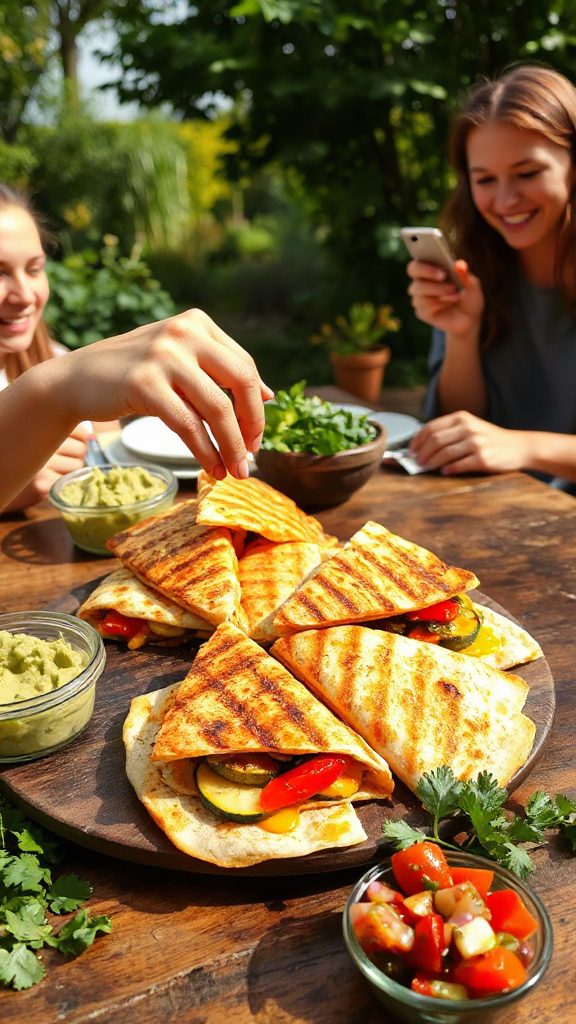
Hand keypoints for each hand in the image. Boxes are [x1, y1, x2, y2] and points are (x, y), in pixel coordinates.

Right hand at [5, 425, 87, 510]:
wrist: (1, 479)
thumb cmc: (23, 457)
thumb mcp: (37, 437)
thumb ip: (61, 432)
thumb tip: (91, 437)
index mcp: (39, 428)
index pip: (79, 431)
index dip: (81, 439)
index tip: (73, 443)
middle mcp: (39, 445)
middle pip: (81, 449)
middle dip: (76, 456)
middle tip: (60, 459)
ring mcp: (41, 467)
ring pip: (77, 466)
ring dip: (70, 470)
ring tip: (53, 470)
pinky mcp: (42, 486)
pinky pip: (69, 482)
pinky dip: (63, 483)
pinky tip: (48, 481)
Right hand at [65, 309, 273, 479]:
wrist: (77, 378)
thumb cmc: (134, 373)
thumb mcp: (180, 361)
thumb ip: (220, 371)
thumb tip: (269, 395)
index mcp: (197, 323)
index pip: (244, 366)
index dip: (257, 406)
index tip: (256, 436)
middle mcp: (183, 333)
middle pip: (240, 382)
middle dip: (252, 425)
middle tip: (251, 456)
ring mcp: (163, 356)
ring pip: (216, 408)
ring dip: (231, 447)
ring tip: (235, 472)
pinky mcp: (144, 384)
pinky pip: (189, 425)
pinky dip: (205, 452)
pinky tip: (211, 468)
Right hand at [407, 259, 484, 337]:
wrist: (469, 320)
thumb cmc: (468, 297)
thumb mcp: (472, 285)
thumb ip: (464, 275)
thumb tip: (458, 264)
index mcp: (430, 269)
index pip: (417, 263)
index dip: (424, 263)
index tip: (437, 265)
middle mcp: (421, 282)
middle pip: (413, 271)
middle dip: (429, 273)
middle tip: (444, 276)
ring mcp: (419, 297)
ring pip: (420, 290)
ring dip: (440, 291)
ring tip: (457, 293)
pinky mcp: (421, 312)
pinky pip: (425, 306)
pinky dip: (440, 304)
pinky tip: (450, 303)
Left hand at [410, 412, 527, 474]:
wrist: (519, 447)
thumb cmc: (491, 439)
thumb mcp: (471, 427)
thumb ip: (451, 432)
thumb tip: (423, 446)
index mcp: (462, 418)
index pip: (431, 427)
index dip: (417, 440)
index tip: (411, 450)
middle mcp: (468, 428)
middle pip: (435, 440)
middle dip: (422, 453)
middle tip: (416, 462)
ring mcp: (476, 443)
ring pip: (444, 454)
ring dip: (431, 463)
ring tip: (425, 468)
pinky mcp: (482, 458)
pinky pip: (459, 465)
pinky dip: (448, 469)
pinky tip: (444, 472)